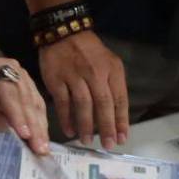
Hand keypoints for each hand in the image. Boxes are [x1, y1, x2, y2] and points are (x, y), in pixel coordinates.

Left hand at [0, 57, 50, 154]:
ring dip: (40, 127)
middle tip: (39, 148)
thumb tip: (9, 128)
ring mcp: (22, 76)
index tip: (25, 134)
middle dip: (33, 126)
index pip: (7, 92)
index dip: (16, 114)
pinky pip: (38, 104)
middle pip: (25, 99)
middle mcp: (10, 69)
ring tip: (43, 146)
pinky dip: (40, 122)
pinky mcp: (30, 85)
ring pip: (35, 102)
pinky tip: (43, 137)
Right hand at [38, 31, 128, 148]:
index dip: (121, 120)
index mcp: (112, 70)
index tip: (121, 138)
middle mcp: (95, 73)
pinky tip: (70, 130)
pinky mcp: (57, 80)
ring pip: (83, 105)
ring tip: (87, 141)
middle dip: (106, 127)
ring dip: (86, 126)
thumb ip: (112, 85)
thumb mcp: (108, 63)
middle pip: (103, 105)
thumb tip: (114, 115)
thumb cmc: (89, 52)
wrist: (64, 33)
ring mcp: (75, 76)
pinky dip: (66, 119)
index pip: (119, 99)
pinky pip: (63, 103)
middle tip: (107, 145)